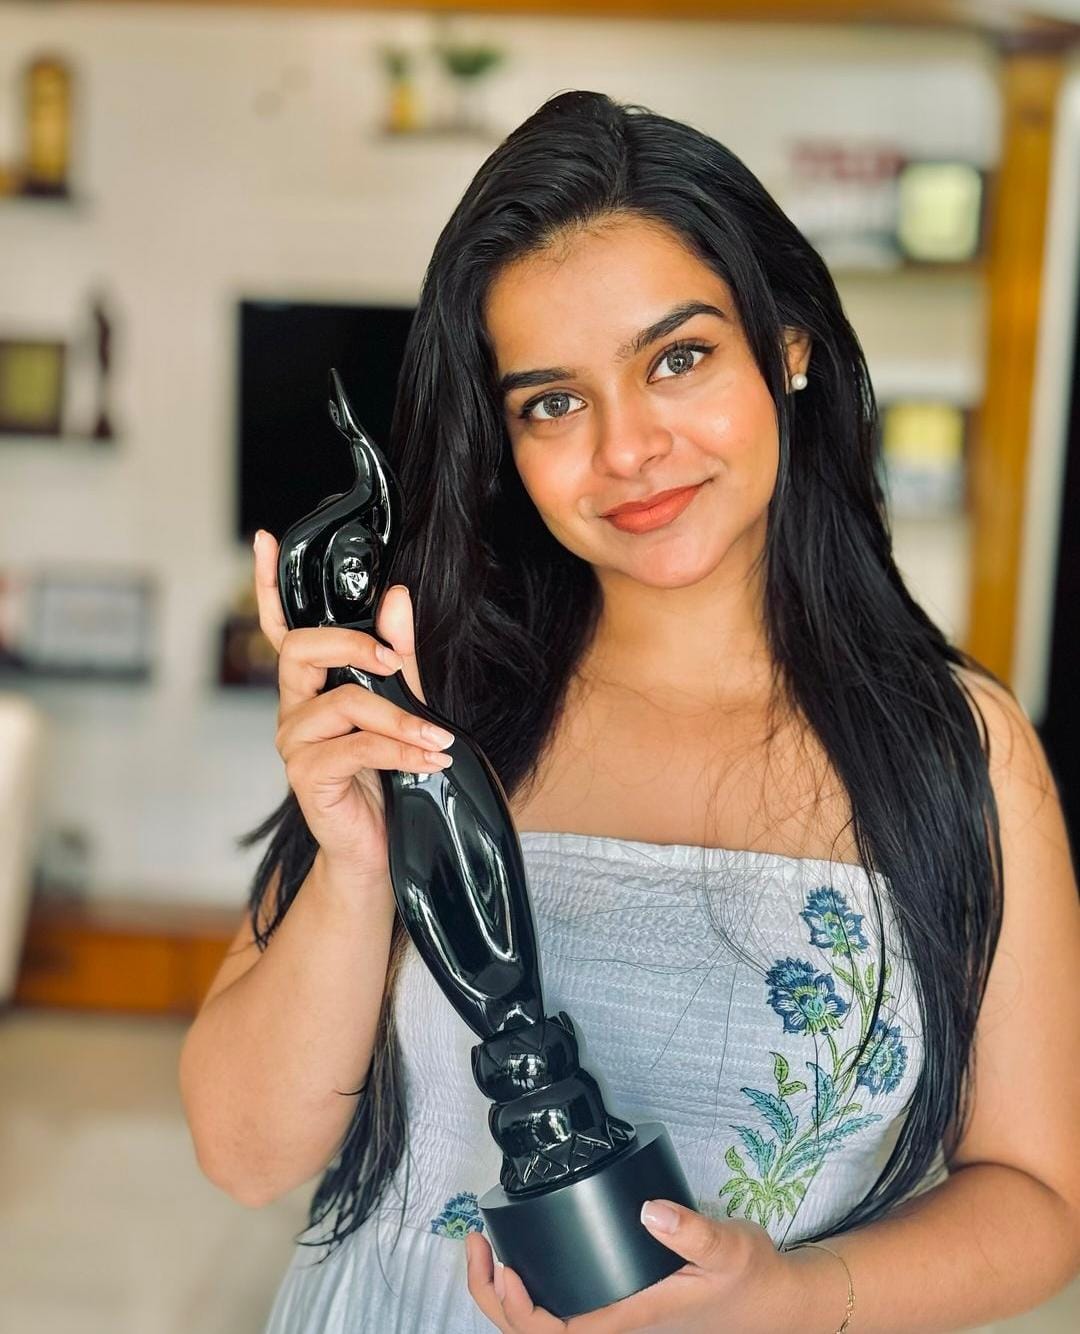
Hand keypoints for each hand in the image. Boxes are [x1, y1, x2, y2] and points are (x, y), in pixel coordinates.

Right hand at [252, 527, 452, 887]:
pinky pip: (356, 747)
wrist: (379, 850)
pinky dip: (400, 751)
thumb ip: (400, 657)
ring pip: (344, 703)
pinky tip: (429, 760)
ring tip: (438, 738)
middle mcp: (294, 708)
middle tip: (395, 661)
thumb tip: (398, 597)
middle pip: (303, 649)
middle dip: (353, 644)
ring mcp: (296, 743)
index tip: (265, 540)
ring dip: (401, 718)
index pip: (283, 627)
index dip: (268, 585)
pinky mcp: (308, 777)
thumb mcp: (403, 710)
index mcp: (312, 685)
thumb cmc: (387, 779)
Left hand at [465, 1197, 827, 1332]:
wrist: (774, 1303)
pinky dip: (533, 1294)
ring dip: (507, 1297)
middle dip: (495, 1298)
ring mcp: (619, 1321)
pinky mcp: (623, 1308)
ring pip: (547, 1327)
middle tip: (476, 1244)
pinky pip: (564, 1314)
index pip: (559, 1333)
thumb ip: (692, 1230)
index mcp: (632, 1321)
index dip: (520, 1310)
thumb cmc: (750, 1281)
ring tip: (487, 1250)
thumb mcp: (728, 1247)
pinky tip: (526, 1263)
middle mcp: (618, 1328)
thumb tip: (648, 1210)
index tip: (503, 1265)